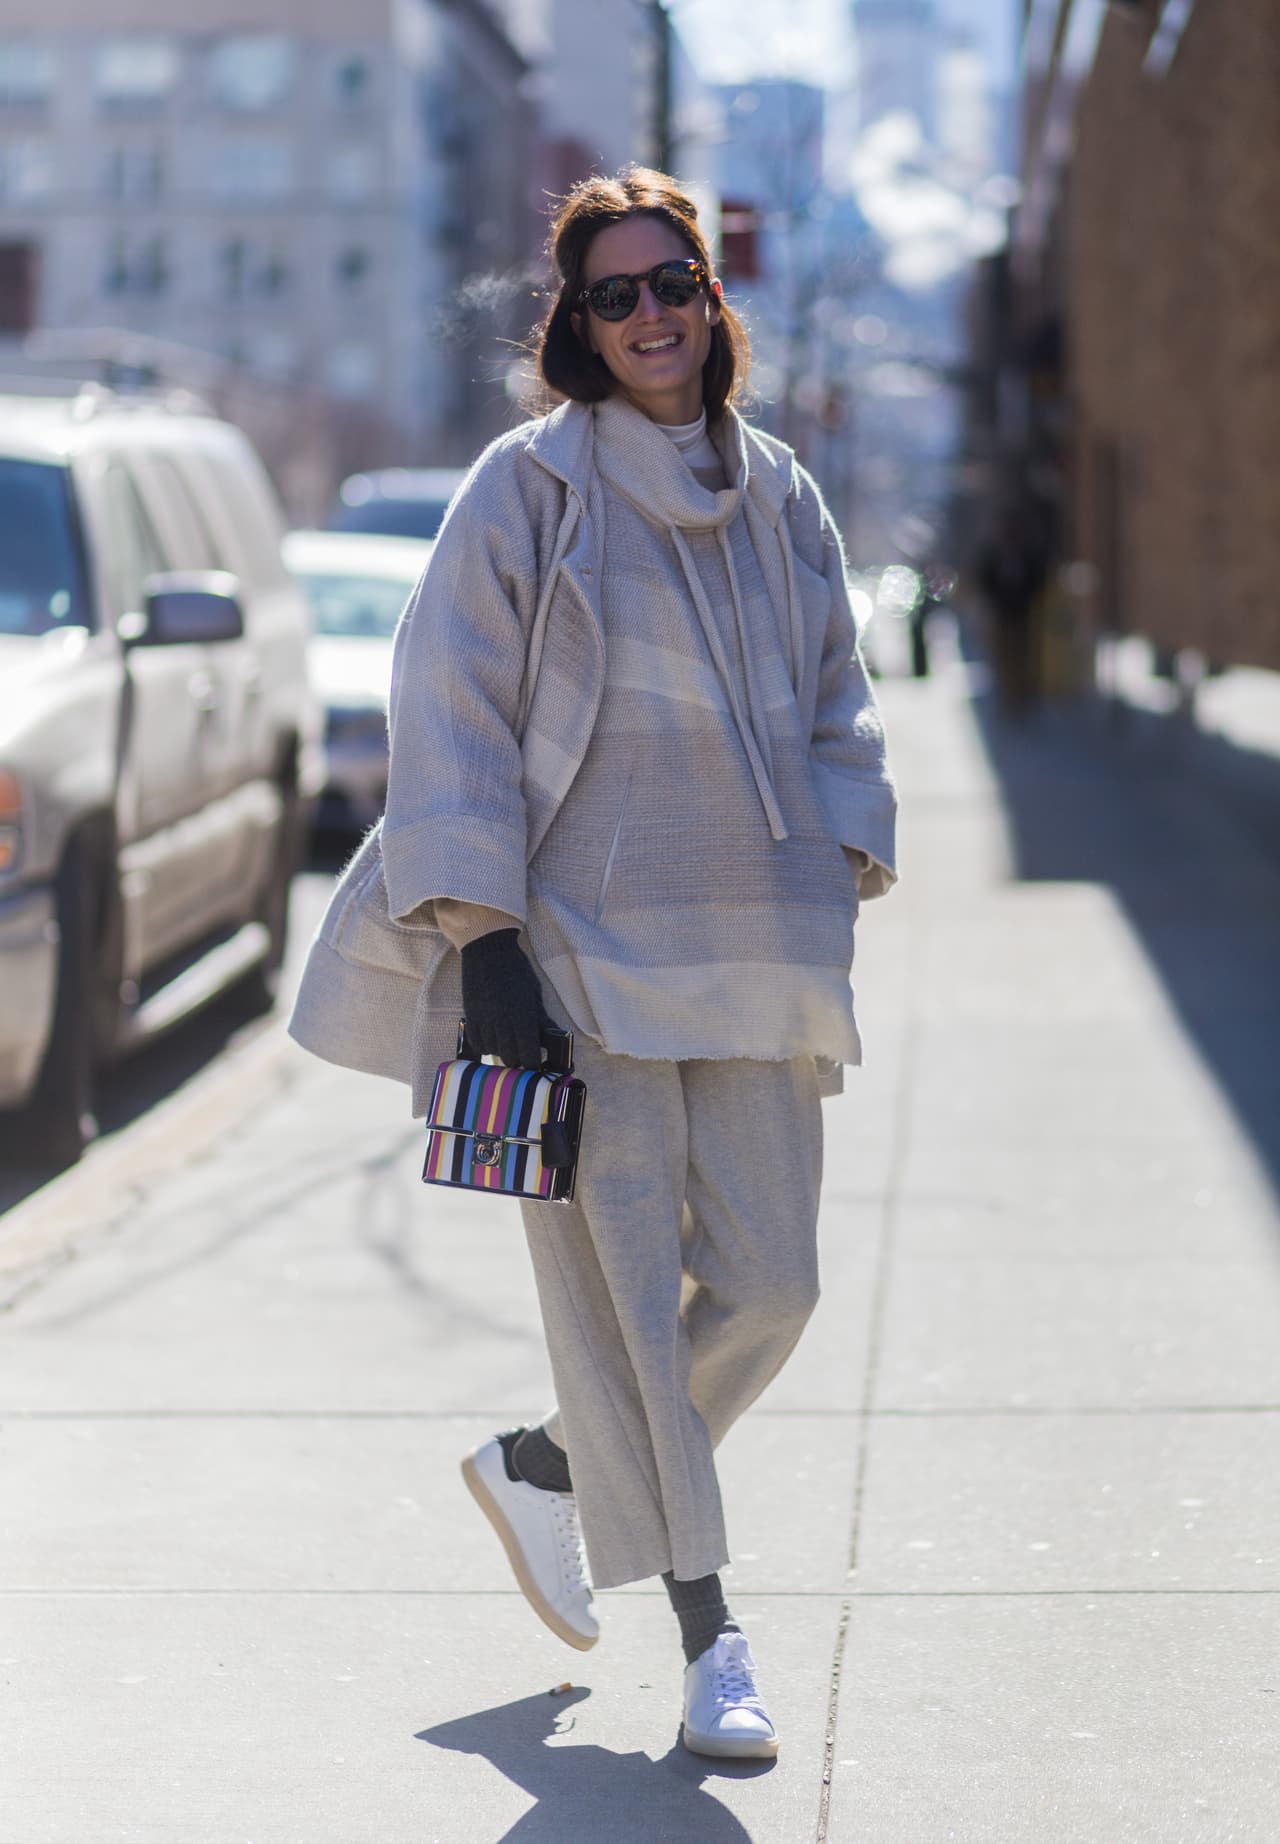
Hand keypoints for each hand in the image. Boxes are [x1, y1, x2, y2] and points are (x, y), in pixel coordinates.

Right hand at [460, 928, 552, 1067]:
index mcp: (523, 1016)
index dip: (533, 1062)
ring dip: (500, 1050)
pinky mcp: (470, 1016)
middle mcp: (502, 1022)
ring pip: (492, 1052)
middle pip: (509, 1058)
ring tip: (507, 1041)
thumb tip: (551, 1037)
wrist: (487, 950)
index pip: (528, 1055)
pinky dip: (485, 1044)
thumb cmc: (516, 969)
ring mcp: (484, 1020)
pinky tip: (492, 1036)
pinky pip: (476, 1042)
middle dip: (517, 1059)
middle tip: (522, 1052)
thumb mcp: (534, 992)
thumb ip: (541, 1018)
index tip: (535, 1060)